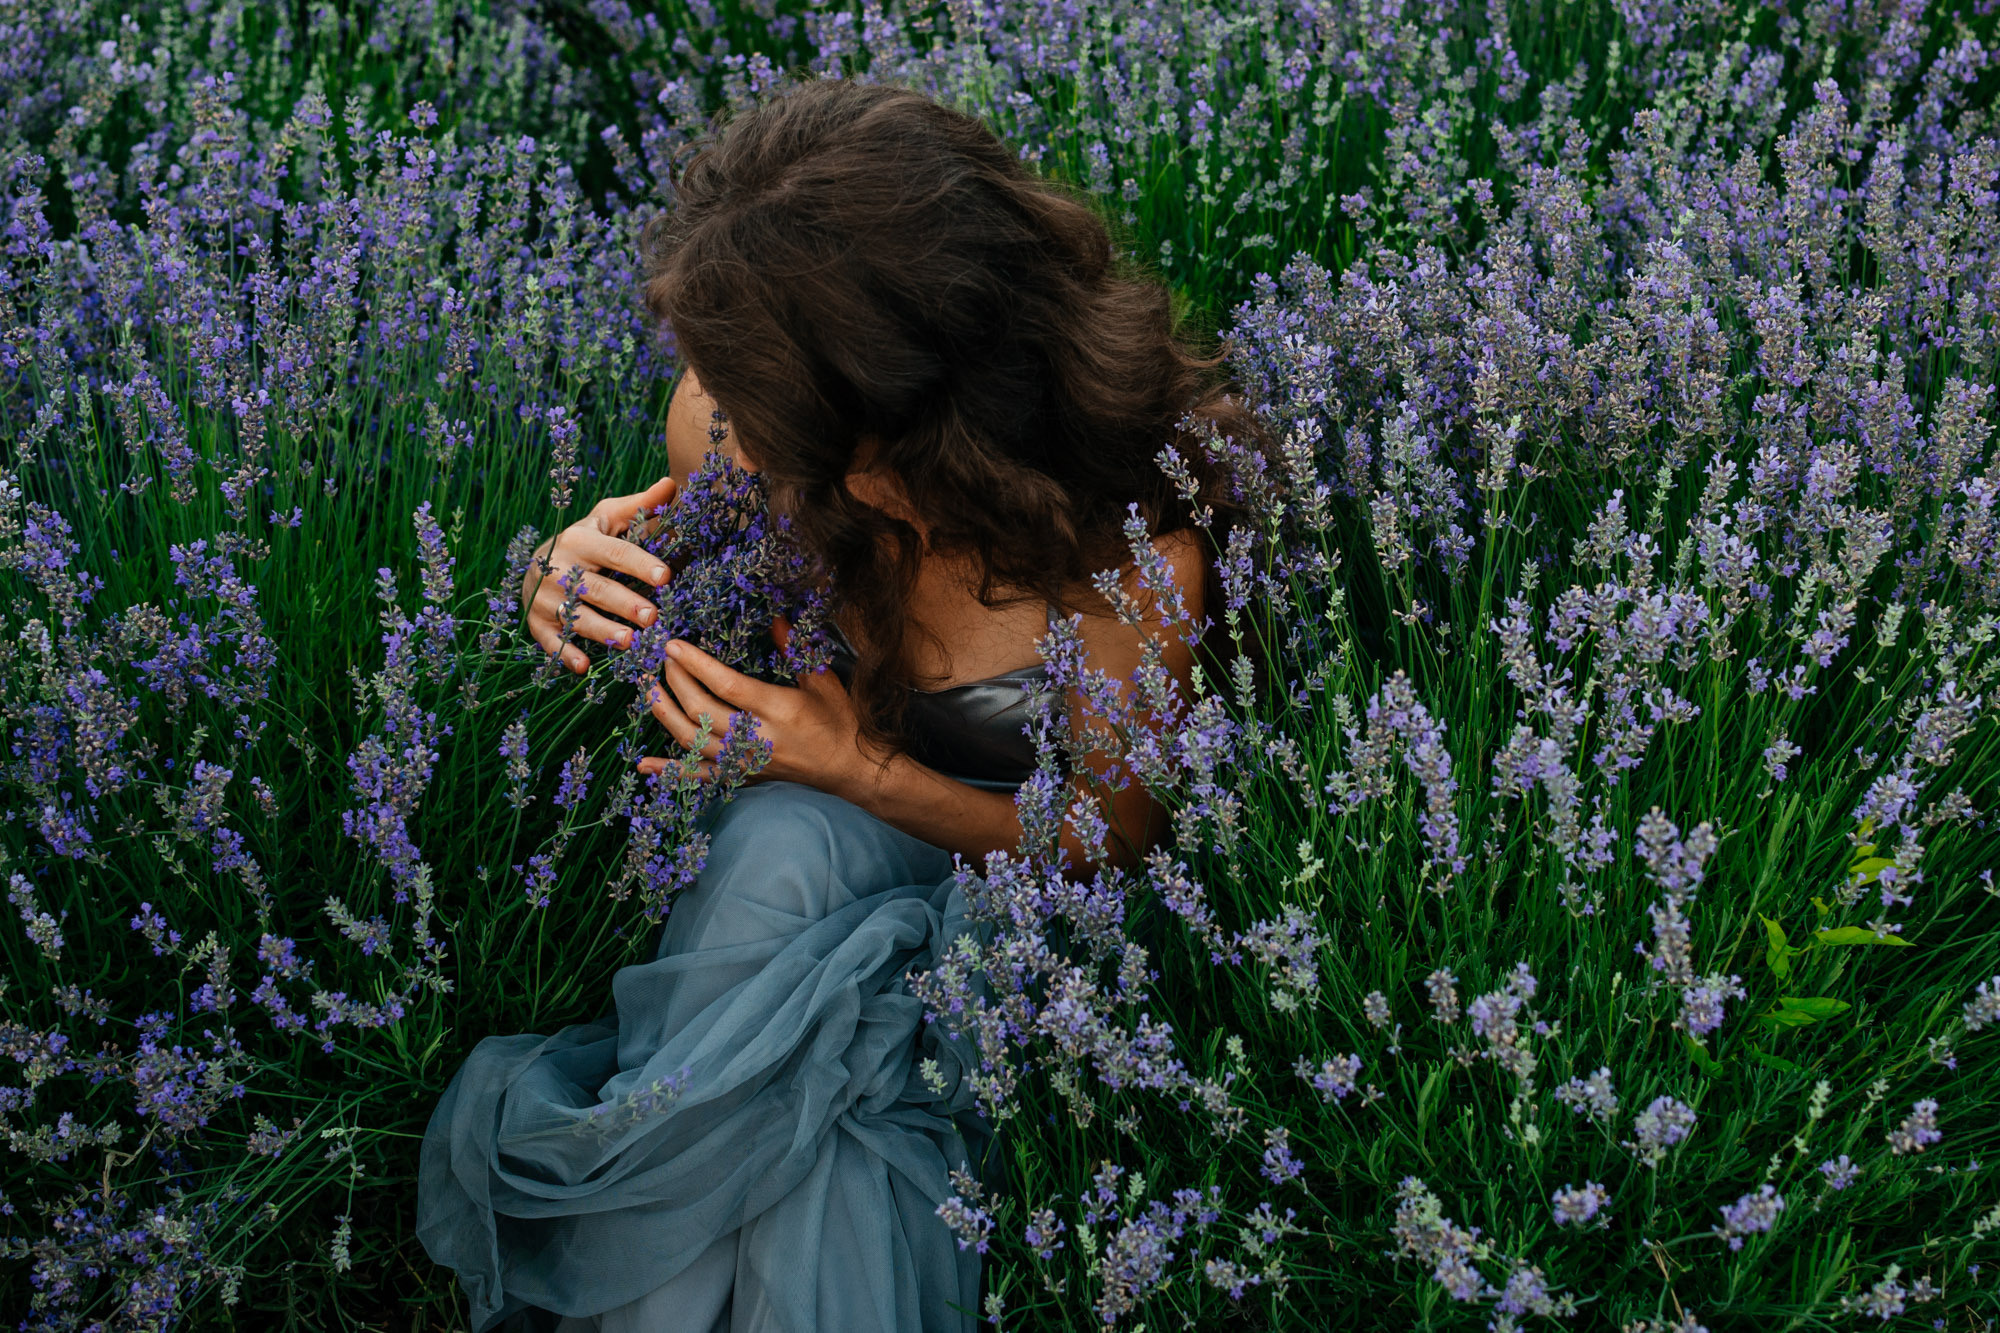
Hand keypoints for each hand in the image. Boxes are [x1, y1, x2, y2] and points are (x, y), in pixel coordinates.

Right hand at [524, 477, 677, 672]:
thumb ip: (640, 506)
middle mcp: (558, 568)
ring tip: (630, 641)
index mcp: (580, 540)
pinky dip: (565, 654)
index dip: (639, 563)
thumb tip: (673, 484)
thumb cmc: (587, 539)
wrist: (537, 562)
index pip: (614, 552)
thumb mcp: (608, 517)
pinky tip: (584, 666)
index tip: (665, 575)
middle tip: (653, 616)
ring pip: (575, 616)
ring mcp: (544, 597)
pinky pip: (551, 642)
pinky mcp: (537, 622)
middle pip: (595, 588)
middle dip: (624, 603)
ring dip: (602, 631)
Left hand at [638, 615, 873, 794]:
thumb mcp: (823, 680)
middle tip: (663, 658)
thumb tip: (775, 616)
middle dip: (677, 682)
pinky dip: (670, 772)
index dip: (697, 665)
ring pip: (694, 742)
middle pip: (703, 712)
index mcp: (779, 710)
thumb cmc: (840, 721)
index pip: (727, 686)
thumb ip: (795, 650)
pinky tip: (644, 764)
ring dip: (666, 715)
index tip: (674, 645)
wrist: (850, 770)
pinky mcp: (742, 778)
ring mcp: (747, 762)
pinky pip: (700, 778)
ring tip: (649, 689)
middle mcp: (758, 739)